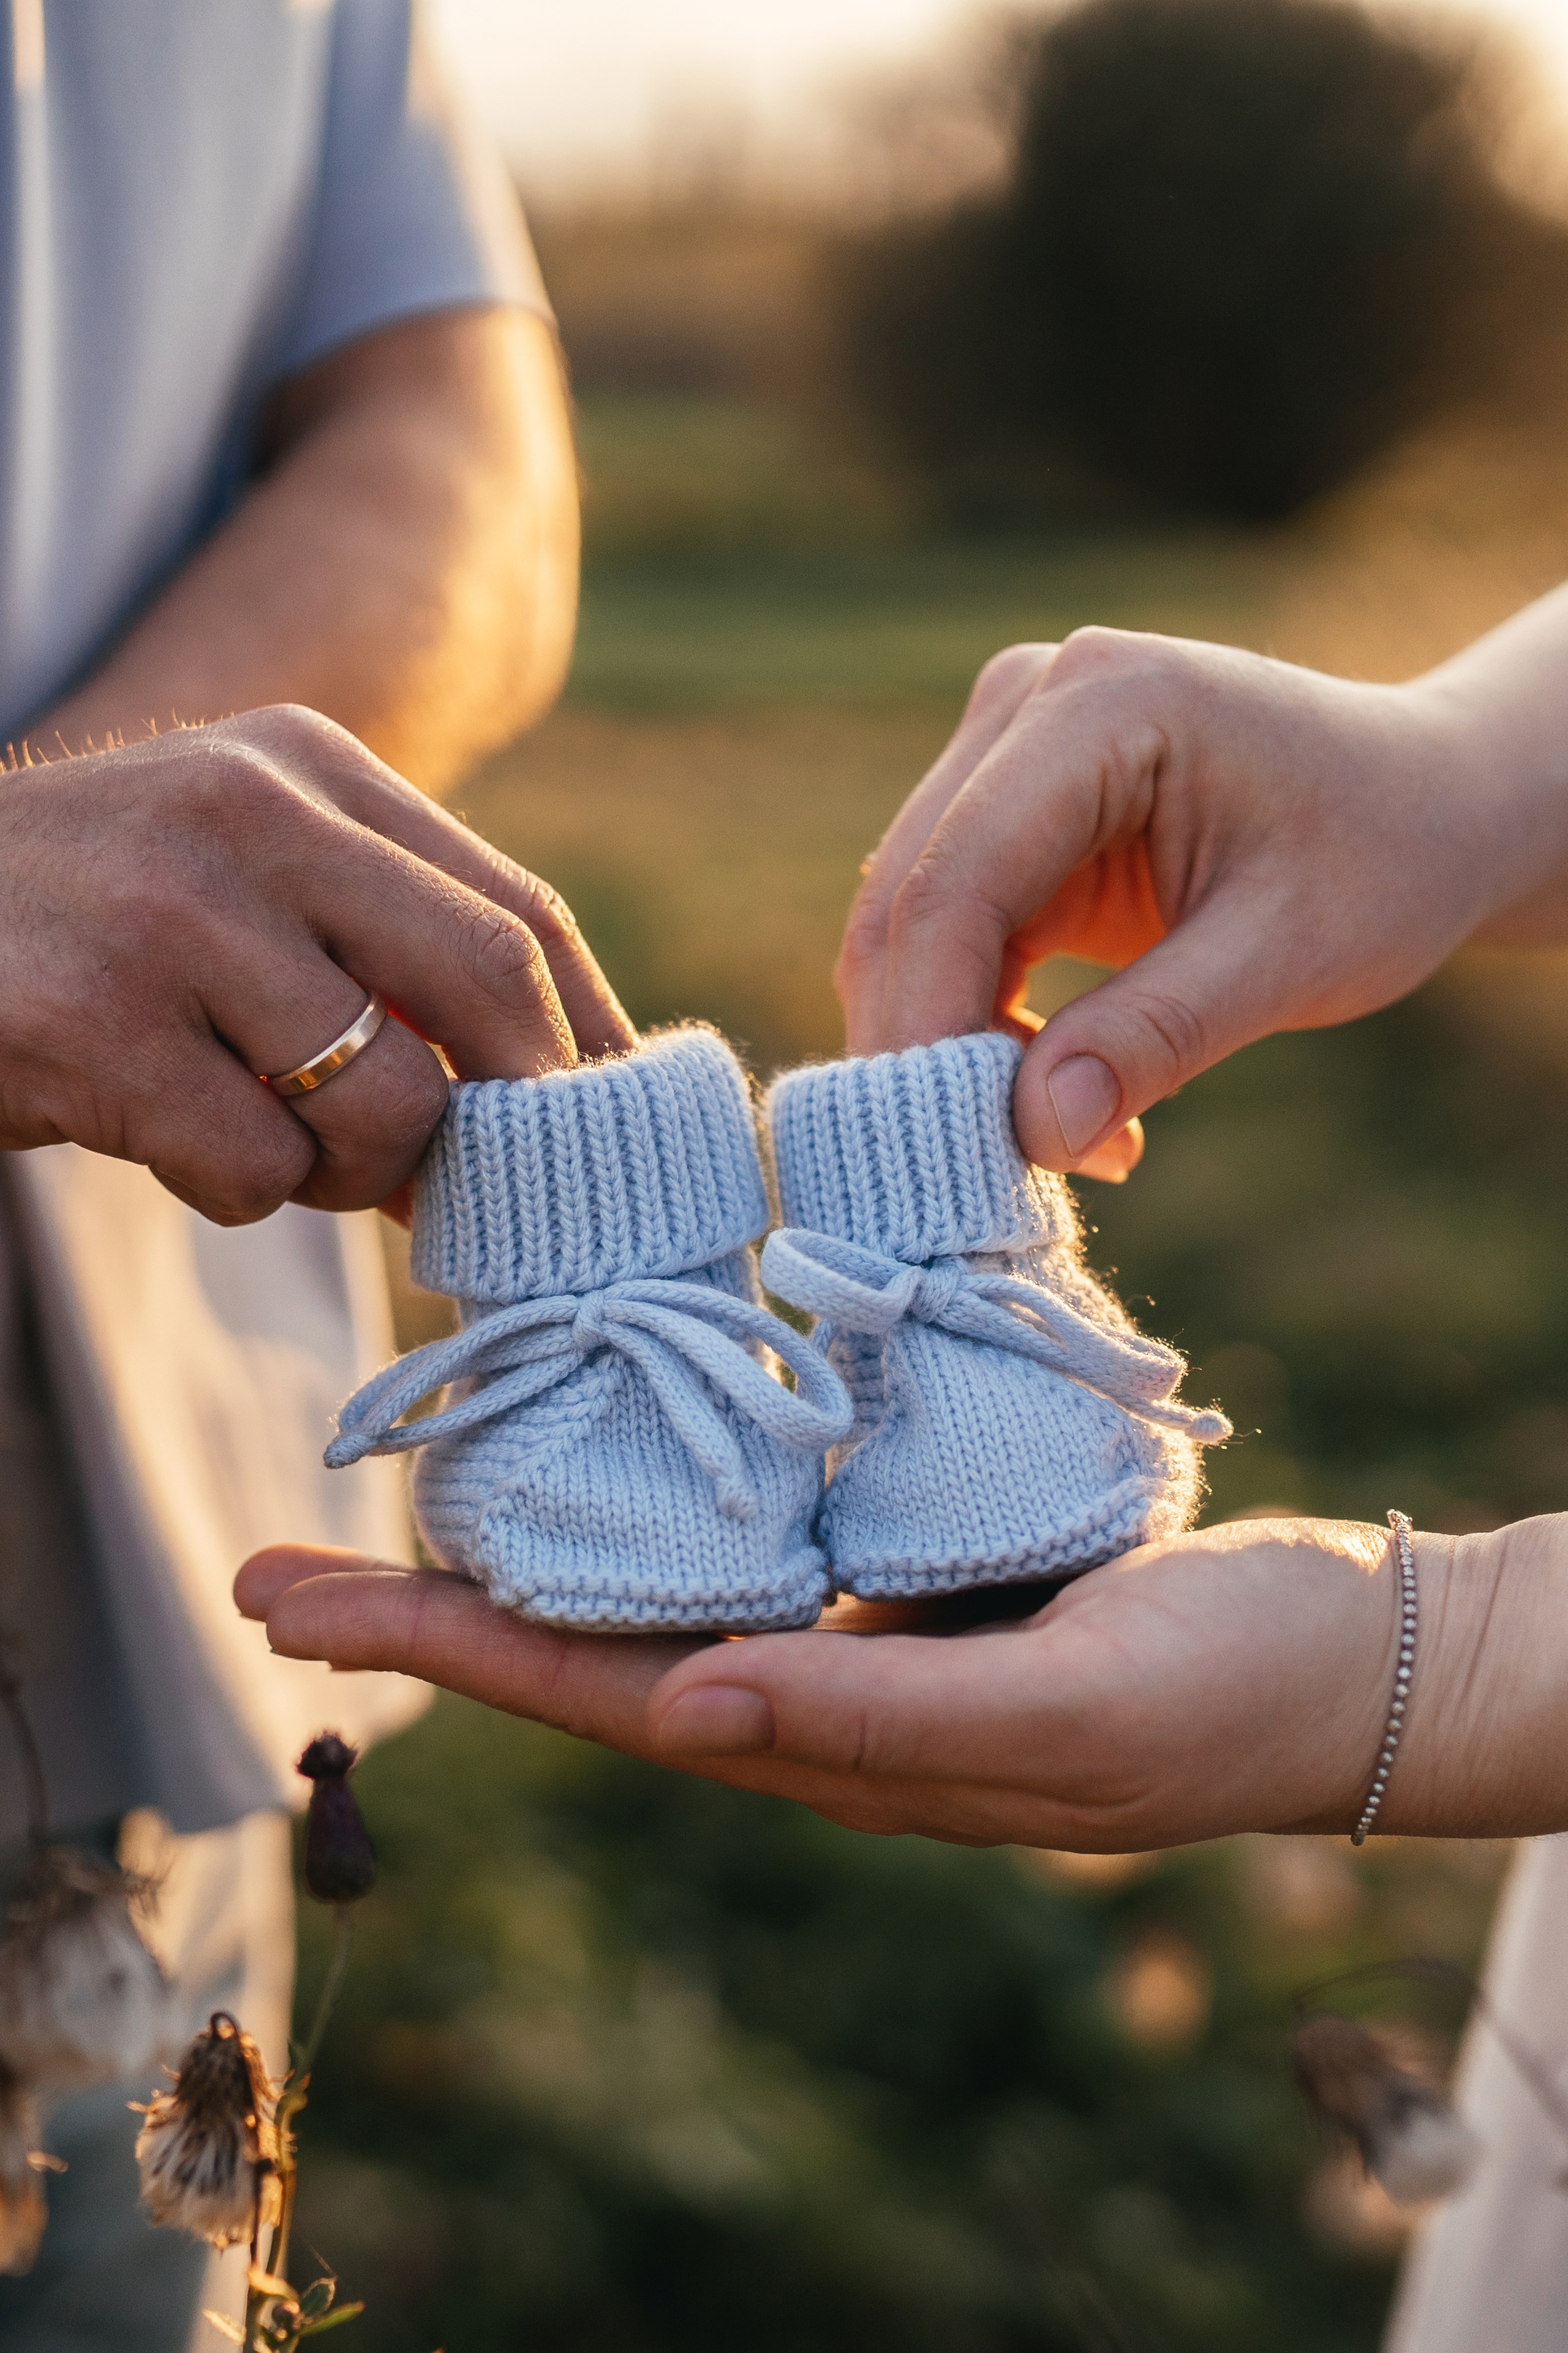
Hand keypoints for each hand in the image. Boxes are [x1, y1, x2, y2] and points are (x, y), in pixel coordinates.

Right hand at [0, 704, 634, 1223]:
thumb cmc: (93, 923)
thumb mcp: (242, 876)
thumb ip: (383, 950)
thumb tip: (547, 1108)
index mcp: (310, 768)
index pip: (518, 914)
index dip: (591, 1041)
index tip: (615, 1134)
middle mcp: (252, 814)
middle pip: (485, 984)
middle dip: (511, 1113)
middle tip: (487, 1184)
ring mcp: (168, 912)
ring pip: (380, 1102)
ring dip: (353, 1170)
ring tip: (273, 1141)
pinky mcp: (92, 1021)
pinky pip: (253, 1167)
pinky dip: (237, 1189)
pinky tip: (166, 1140)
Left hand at [234, 1515, 1567, 1848]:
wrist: (1333, 1658)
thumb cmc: (1214, 1698)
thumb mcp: (1058, 1721)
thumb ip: (872, 1719)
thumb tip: (676, 1711)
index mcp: (824, 1742)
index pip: (594, 1692)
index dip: (443, 1647)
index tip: (301, 1599)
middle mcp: (808, 1685)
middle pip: (587, 1637)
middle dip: (434, 1599)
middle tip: (287, 1551)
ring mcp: (849, 1620)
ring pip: (655, 1570)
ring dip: (529, 1530)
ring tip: (414, 1470)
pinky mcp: (901, 1555)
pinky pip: (751, 1515)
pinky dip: (660, 1473)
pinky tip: (613, 1416)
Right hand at [835, 627, 1549, 1172]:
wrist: (1424, 807)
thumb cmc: (1383, 860)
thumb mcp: (1290, 954)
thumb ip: (1158, 1035)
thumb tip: (1035, 1132)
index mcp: (1102, 700)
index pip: (960, 877)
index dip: (932, 1020)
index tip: (945, 1148)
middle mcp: (1029, 705)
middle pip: (911, 899)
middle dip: (928, 1048)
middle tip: (982, 1177)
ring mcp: (1007, 753)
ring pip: (910, 927)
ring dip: (949, 1048)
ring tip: (1053, 1145)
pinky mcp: (1007, 815)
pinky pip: (949, 939)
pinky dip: (977, 1030)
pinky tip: (1056, 1100)